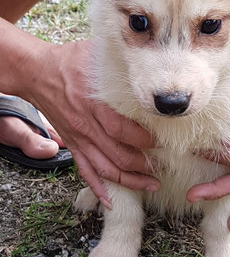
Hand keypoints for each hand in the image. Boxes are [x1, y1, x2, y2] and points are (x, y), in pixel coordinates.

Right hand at [28, 39, 159, 207]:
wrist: (39, 72)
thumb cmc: (71, 61)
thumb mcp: (97, 55)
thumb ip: (123, 62)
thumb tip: (151, 62)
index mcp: (94, 103)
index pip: (122, 130)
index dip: (144, 140)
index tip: (162, 141)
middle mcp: (86, 125)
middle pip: (117, 154)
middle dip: (144, 165)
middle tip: (164, 166)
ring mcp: (78, 138)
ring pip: (105, 169)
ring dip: (130, 181)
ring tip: (151, 184)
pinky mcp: (72, 144)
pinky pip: (84, 171)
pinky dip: (98, 188)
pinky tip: (111, 201)